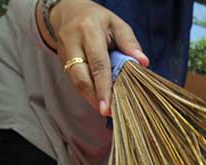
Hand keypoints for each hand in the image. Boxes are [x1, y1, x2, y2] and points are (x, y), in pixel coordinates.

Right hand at [41, 0, 149, 115]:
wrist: (68, 12)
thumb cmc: (98, 19)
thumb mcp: (117, 24)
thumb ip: (129, 43)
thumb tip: (143, 63)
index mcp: (88, 31)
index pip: (97, 64)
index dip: (103, 87)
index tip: (108, 107)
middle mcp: (72, 43)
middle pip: (81, 77)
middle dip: (94, 98)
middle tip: (107, 112)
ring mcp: (64, 54)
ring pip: (76, 82)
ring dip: (91, 98)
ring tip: (106, 109)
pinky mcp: (62, 62)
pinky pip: (75, 81)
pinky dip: (88, 92)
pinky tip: (99, 99)